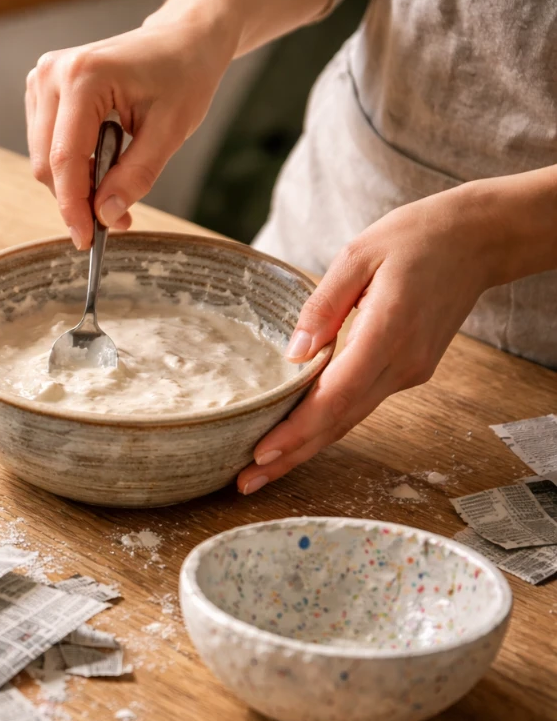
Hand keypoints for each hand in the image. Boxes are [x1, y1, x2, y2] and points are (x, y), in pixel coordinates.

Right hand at [25, 11, 236, 248]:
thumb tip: (105, 215)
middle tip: (114, 220)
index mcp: (83, 76)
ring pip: (43, 158)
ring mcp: (42, 79)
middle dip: (77, 199)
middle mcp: (52, 74)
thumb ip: (136, 176)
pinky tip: (101, 163)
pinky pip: (46, 144)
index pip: (65, 157)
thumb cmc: (182, 74)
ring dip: (75, 184)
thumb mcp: (171, 130)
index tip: (86, 239)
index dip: (73, 206)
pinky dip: (72, 166)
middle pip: (47, 162)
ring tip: (114, 187)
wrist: (181, 39)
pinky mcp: (43, 90)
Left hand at [237, 184, 504, 494]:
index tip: (261, 452)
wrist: (476, 241)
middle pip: (339, 421)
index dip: (298, 429)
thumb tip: (294, 352)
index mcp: (388, 332)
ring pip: (350, 419)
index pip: (336, 395)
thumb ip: (323, 304)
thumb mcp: (359, 254)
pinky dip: (327, 424)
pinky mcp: (409, 370)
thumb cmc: (414, 238)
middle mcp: (402, 363)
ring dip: (306, 447)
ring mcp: (409, 372)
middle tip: (245, 482)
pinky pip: (361, 404)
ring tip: (262, 469)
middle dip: (291, 456)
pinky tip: (297, 436)